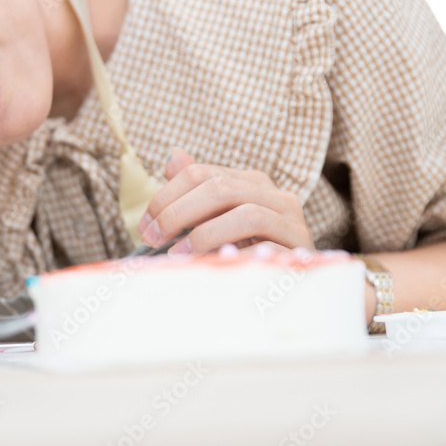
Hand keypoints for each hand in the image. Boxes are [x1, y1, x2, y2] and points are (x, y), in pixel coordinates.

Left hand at [137, 147, 314, 255]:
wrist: (291, 287)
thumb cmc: (246, 253)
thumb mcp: (216, 222)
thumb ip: (196, 192)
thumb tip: (173, 157)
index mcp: (251, 183)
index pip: (200, 174)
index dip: (166, 197)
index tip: (145, 226)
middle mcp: (276, 196)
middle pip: (221, 188)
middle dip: (178, 212)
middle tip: (153, 238)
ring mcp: (292, 224)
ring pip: (247, 215)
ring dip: (204, 234)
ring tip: (178, 254)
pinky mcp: (300, 253)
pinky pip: (266, 250)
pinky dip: (233, 257)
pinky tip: (213, 267)